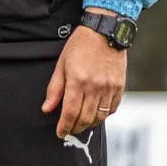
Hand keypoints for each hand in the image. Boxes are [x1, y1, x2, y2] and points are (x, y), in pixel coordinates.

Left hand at [41, 22, 126, 137]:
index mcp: (77, 81)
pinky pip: (112, 109)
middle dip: (75, 128)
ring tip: (81, 124)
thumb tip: (46, 108)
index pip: (69, 112)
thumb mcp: (61, 64)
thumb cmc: (80, 45)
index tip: (60, 133)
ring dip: (89, 125)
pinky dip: (104, 116)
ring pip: (99, 117)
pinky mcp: (119, 87)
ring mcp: (109, 88)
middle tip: (69, 130)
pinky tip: (96, 115)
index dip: (64, 126)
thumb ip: (54, 88)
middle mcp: (94, 87)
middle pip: (85, 118)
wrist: (104, 32)